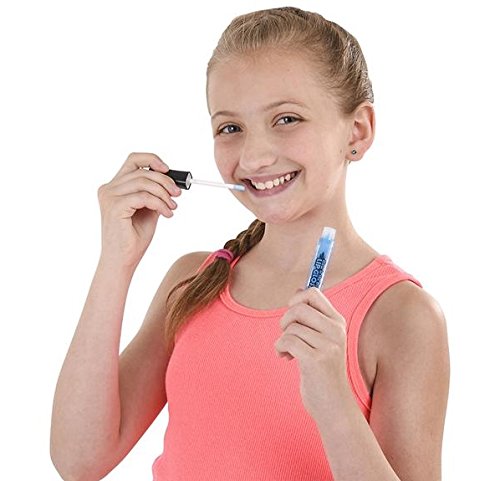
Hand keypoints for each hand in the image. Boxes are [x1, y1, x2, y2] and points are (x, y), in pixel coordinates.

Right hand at [97, 152, 181, 267]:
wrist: (123, 260)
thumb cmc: (134, 238)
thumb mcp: (148, 210)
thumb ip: (154, 194)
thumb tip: (171, 181)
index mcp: (114, 186)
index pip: (133, 160)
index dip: (152, 160)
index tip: (168, 170)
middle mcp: (109, 188)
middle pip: (142, 172)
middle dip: (165, 182)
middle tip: (177, 195)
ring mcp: (109, 197)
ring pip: (144, 182)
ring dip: (164, 194)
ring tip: (172, 208)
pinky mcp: (114, 207)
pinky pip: (144, 197)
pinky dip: (160, 204)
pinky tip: (166, 214)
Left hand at [274, 287, 350, 419]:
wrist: (334, 405)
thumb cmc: (323, 371)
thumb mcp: (324, 340)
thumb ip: (313, 316)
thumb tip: (298, 290)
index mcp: (338, 323)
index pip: (313, 293)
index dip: (296, 299)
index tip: (292, 314)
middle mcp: (336, 331)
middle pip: (299, 307)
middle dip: (285, 319)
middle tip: (286, 334)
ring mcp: (328, 345)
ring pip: (291, 326)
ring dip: (282, 338)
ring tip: (287, 352)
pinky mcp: (316, 360)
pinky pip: (287, 340)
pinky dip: (279, 347)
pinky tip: (285, 357)